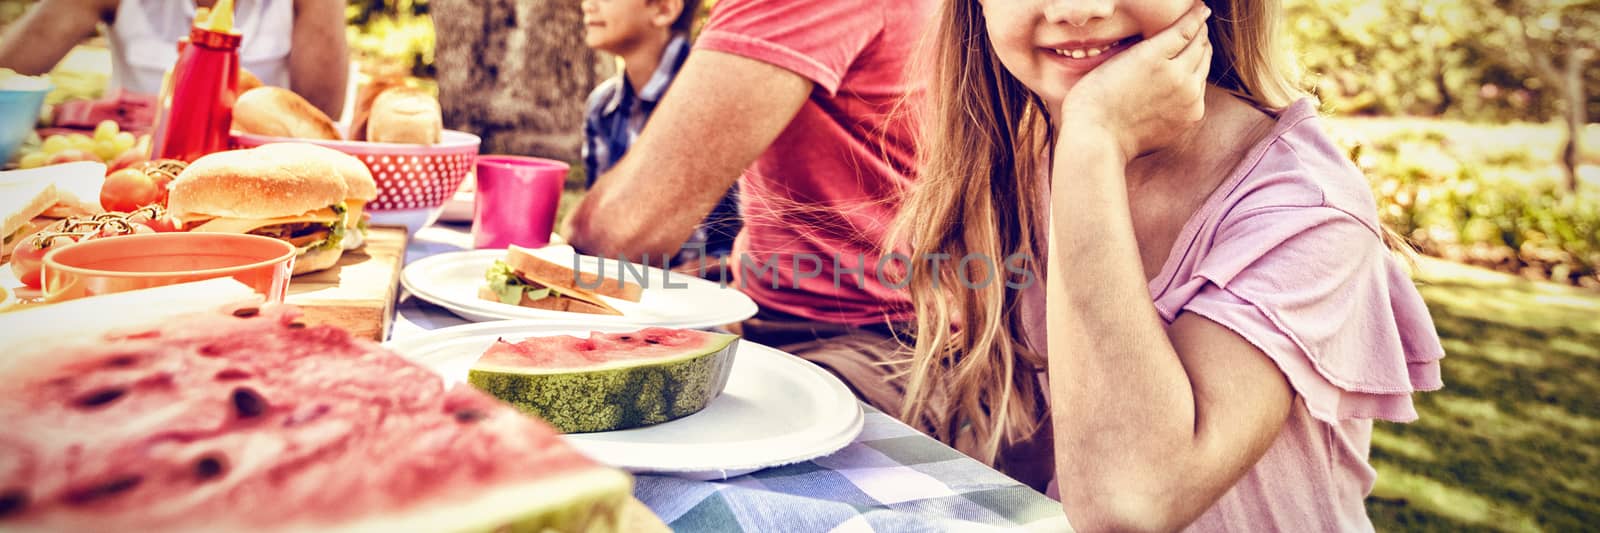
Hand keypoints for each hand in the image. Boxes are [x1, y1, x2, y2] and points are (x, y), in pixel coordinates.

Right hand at [1058, 1, 1212, 162]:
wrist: (1097, 139)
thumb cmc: (1094, 98)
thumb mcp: (1116, 60)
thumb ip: (1148, 46)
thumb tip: (1170, 37)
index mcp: (1155, 55)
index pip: (1187, 28)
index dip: (1195, 15)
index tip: (1200, 8)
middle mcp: (1179, 75)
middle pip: (1201, 45)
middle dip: (1198, 34)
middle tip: (1195, 27)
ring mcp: (1189, 98)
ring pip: (1204, 67)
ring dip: (1199, 56)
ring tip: (1190, 50)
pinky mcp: (1191, 116)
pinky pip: (1200, 91)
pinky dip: (1195, 81)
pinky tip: (1181, 79)